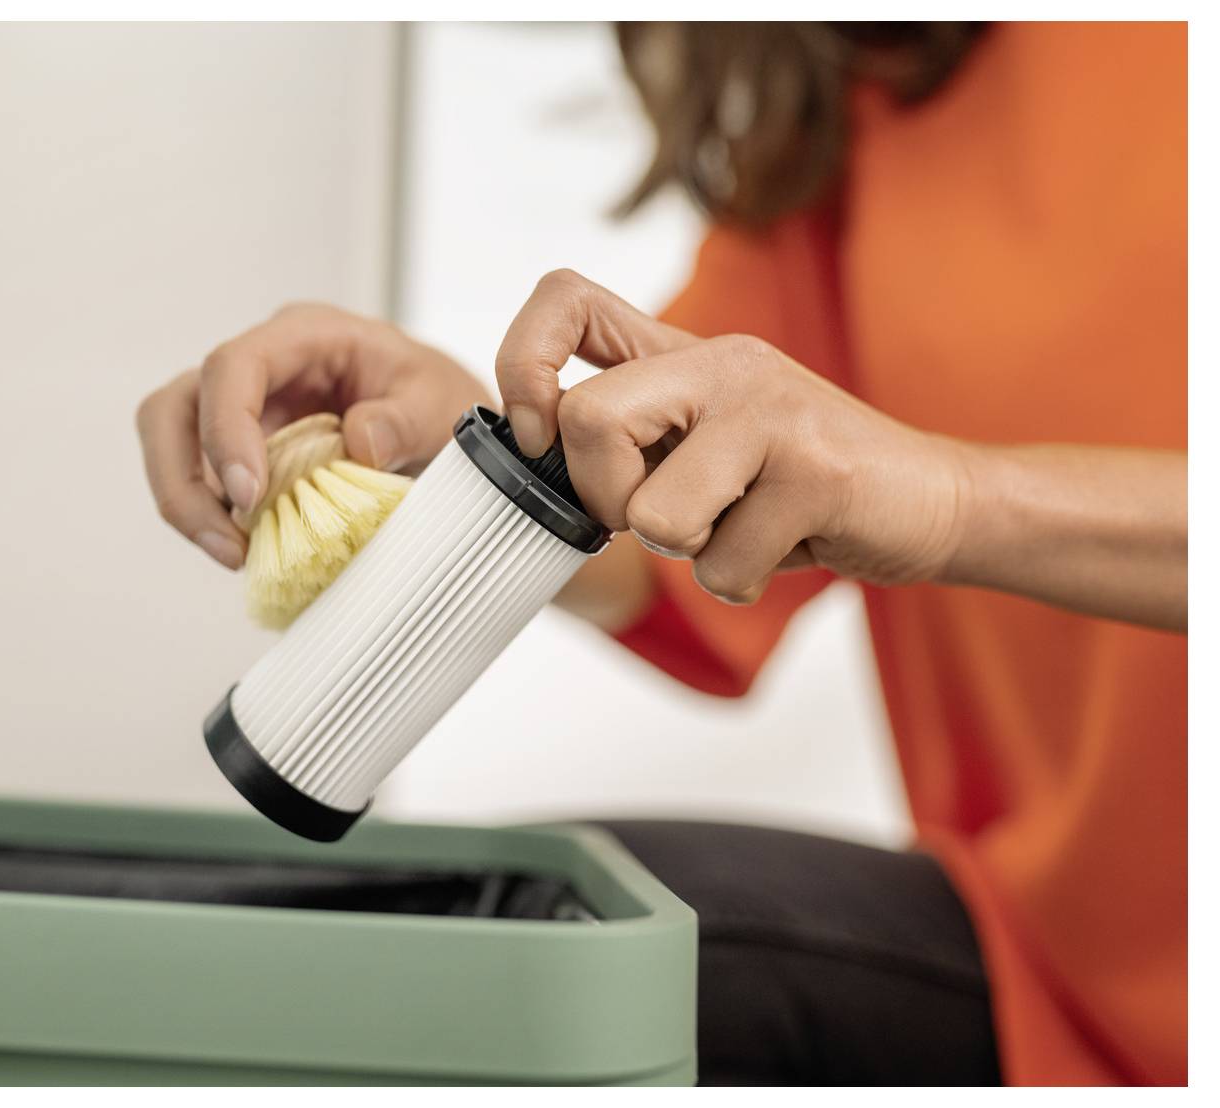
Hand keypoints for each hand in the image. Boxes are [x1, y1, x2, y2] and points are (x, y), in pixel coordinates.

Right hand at [137, 303, 490, 568]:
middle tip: (228, 541)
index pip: (233, 366)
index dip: (226, 428)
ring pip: (173, 444)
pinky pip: (203, 481)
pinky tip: (251, 550)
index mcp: (305, 336)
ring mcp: (244, 409)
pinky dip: (214, 519)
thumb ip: (406, 421)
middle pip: (176, 406)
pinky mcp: (242, 451)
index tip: (250, 496)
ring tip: (235, 555)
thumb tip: (358, 443)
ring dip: (190, 504)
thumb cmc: (436, 399)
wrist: (442, 423)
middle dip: (182, 477)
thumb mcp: (442, 406)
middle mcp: (261, 366)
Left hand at [496, 270, 969, 603]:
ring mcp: (771, 410)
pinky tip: (790, 543)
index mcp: (682, 353)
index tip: (538, 432)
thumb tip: (532, 461)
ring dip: (688, 552)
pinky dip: (741, 581)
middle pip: (589, 420)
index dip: (522, 362)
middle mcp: (721, 364)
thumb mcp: (704, 445)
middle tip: (661, 515)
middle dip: (606, 500)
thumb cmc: (801, 485)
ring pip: (653, 515)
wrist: (934, 501)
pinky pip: (720, 565)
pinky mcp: (816, 470)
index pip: (565, 299)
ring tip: (744, 527)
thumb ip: (629, 440)